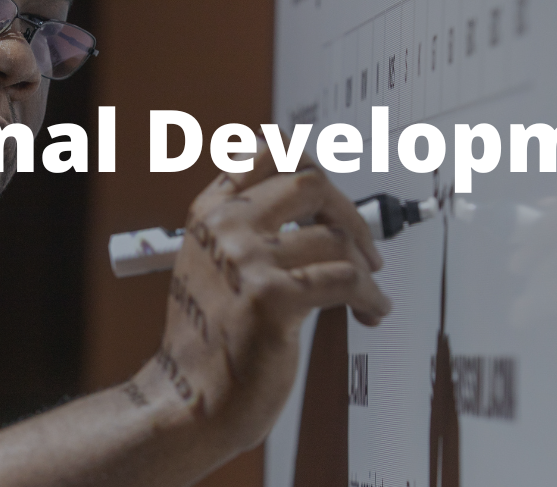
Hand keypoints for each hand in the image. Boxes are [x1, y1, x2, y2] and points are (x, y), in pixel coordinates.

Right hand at [129, 148, 391, 456]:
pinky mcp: (273, 299)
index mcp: (209, 215)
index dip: (311, 165)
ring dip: (365, 268)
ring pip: (335, 239)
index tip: (333, 196)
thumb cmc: (206, 344)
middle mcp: (225, 229)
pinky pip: (346, 280)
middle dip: (350, 213)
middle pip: (310, 183)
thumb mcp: (210, 267)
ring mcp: (247, 261)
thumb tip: (310, 209)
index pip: (268, 154)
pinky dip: (370, 297)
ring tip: (367, 293)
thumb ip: (246, 232)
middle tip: (363, 244)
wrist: (186, 402)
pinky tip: (371, 311)